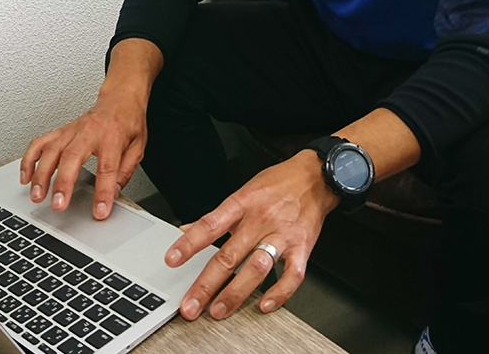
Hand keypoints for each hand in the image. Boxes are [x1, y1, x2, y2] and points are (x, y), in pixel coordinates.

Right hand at [20, 89, 146, 219]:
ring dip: (41, 175)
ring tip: (37, 195)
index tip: (99, 211)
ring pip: (51, 151)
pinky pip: (39, 143)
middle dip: (63, 183)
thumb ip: (125, 171)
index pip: (107, 168)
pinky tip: (26, 177)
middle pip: (71, 158)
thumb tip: (114, 193)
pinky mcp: (60, 131)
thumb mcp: (138, 147)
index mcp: (112, 137)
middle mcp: (88, 132)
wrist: (119, 97)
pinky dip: (29, 160)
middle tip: (59, 205)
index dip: (102, 192)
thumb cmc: (128, 120)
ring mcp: (71, 131)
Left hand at [164, 150, 338, 319]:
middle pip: (229, 256)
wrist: (316, 177)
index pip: (209, 226)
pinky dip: (279, 293)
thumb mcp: (243, 191)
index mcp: (242, 204)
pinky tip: (264, 305)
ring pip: (256, 268)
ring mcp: (282, 236)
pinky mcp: (302, 248)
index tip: (172, 261)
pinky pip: (292, 275)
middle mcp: (260, 221)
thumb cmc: (278, 184)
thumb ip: (217, 216)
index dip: (188, 244)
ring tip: (219, 310)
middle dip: (206, 284)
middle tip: (191, 304)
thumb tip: (187, 230)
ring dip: (236, 293)